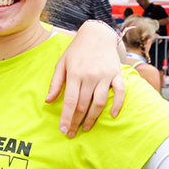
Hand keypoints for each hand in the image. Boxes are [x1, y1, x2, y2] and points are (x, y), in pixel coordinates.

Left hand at [47, 19, 125, 136]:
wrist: (97, 35)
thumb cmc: (76, 51)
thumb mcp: (61, 64)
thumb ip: (55, 83)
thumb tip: (48, 101)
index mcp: (75, 74)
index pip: (70, 101)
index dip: (66, 118)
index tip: (63, 130)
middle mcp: (90, 76)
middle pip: (83, 105)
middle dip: (77, 121)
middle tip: (72, 133)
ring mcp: (105, 76)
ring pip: (100, 102)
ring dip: (93, 118)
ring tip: (86, 128)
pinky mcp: (117, 74)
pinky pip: (120, 92)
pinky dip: (118, 104)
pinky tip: (112, 115)